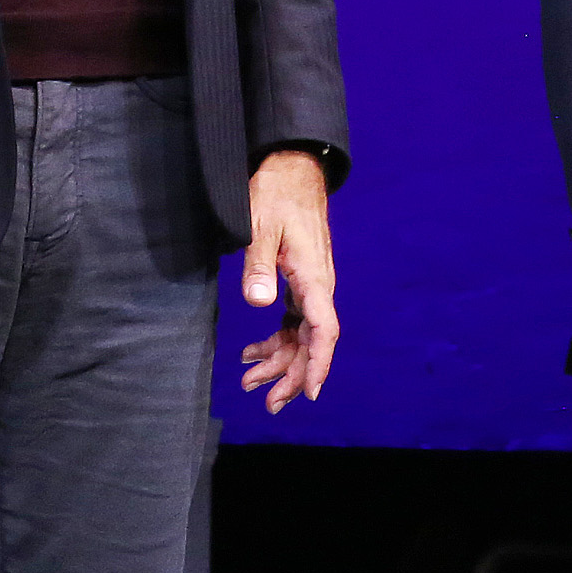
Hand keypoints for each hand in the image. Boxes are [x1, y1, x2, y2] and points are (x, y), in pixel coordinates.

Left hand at [238, 148, 338, 412]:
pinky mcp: (299, 280)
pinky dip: (273, 339)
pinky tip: (251, 352)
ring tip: (248, 381)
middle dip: (291, 375)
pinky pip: (291, 320)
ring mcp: (309, 285)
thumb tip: (258, 303)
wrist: (292, 169)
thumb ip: (258, 265)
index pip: (323, 331)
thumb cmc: (277, 194)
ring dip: (278, 360)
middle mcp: (317, 287)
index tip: (310, 393)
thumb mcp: (259, 226)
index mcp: (314, 279)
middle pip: (311, 342)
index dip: (317, 364)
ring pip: (300, 335)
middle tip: (266, 403)